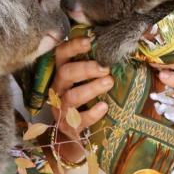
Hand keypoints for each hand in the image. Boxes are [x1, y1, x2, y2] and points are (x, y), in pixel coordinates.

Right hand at [50, 36, 113, 161]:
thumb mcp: (82, 80)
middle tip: (105, 68)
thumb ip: (92, 66)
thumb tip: (115, 50)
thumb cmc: (80, 98)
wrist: (69, 132)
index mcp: (61, 72)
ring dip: (91, 88)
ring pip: (71, 96)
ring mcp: (61, 107)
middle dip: (86, 68)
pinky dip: (92, 113)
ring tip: (109, 82)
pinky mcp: (68, 125)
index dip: (73, 46)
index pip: (61, 54)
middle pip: (65, 73)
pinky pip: (78, 119)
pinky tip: (104, 107)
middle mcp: (57, 88)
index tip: (90, 41)